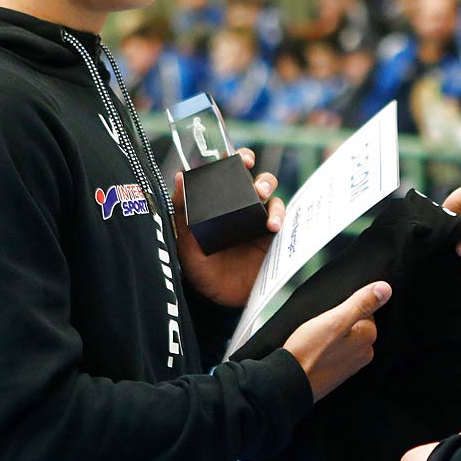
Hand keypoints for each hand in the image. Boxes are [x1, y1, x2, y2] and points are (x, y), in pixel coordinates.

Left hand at [174, 148, 284, 305]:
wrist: (221, 302)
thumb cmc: (201, 270)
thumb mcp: (186, 243)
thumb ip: (182, 212)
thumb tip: (178, 177)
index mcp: (220, 205)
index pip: (229, 174)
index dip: (235, 159)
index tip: (237, 158)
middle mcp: (242, 209)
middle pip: (257, 181)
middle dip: (258, 176)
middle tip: (254, 184)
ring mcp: (259, 222)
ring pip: (272, 197)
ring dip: (269, 192)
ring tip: (262, 198)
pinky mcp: (273, 238)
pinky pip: (282, 220)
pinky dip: (280, 217)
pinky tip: (273, 226)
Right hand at [282, 281, 389, 400]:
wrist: (289, 382)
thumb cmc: (308, 353)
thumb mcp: (335, 320)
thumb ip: (361, 303)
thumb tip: (385, 289)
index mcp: (367, 337)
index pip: (365, 309)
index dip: (345, 307)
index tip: (332, 314)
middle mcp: (364, 352)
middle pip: (355, 323)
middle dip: (339, 320)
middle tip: (321, 326)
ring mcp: (351, 364)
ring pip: (345, 337)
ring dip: (332, 334)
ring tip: (316, 338)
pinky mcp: (338, 372)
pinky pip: (337, 350)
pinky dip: (327, 347)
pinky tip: (315, 349)